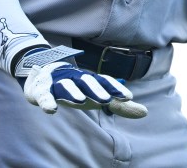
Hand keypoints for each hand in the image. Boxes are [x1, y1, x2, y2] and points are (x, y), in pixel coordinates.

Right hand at [23, 61, 148, 118]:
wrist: (43, 73)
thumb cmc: (78, 88)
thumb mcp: (99, 96)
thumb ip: (119, 106)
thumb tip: (145, 112)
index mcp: (90, 80)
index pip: (105, 82)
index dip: (115, 88)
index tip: (127, 96)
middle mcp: (76, 79)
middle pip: (87, 82)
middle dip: (97, 90)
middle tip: (107, 99)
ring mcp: (58, 83)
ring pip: (66, 86)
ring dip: (73, 92)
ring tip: (81, 100)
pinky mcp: (41, 90)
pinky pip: (44, 96)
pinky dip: (47, 101)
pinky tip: (52, 110)